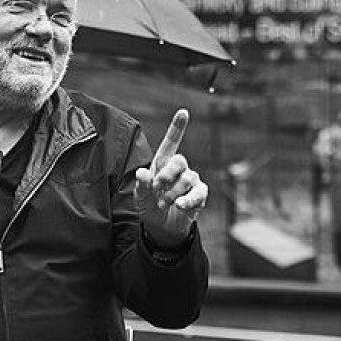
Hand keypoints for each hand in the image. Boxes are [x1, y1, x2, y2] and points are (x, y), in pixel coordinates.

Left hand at [135, 109, 208, 246]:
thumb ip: (141, 185)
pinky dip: (187, 200)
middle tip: (158, 187)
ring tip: (163, 203)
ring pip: (187, 179)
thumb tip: (142, 173)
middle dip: (168, 174)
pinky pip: (198, 193)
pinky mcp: (200, 194)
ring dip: (172, 194)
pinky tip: (179, 206)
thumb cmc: (149, 206)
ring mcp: (191, 180)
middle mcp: (179, 169)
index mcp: (162, 164)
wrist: (161, 227)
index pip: (171, 143)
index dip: (177, 128)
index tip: (183, 112)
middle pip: (179, 160)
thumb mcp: (140, 198)